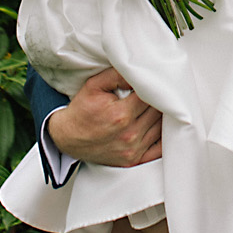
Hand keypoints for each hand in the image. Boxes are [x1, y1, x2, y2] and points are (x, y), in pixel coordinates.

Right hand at [47, 68, 162, 166]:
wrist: (67, 137)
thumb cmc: (82, 111)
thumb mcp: (94, 85)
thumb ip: (118, 75)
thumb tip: (140, 71)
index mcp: (121, 115)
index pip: (151, 96)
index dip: (155, 86)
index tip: (155, 81)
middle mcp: (129, 135)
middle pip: (159, 112)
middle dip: (160, 100)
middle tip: (159, 91)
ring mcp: (133, 150)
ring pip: (162, 128)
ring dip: (163, 116)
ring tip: (159, 106)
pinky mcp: (134, 161)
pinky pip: (159, 150)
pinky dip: (164, 137)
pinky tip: (161, 126)